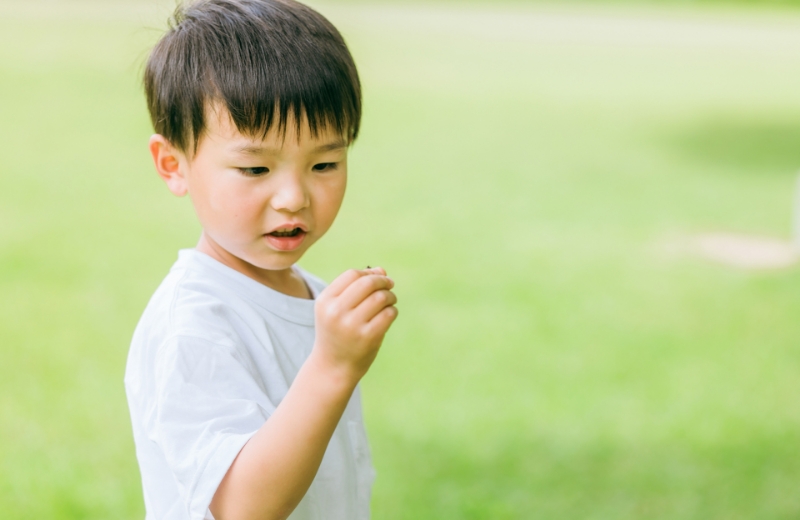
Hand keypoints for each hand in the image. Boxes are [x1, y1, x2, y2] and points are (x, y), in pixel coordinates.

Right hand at [313, 267, 397, 381]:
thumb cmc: (338, 332)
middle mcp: (336, 312)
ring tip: (389, 302)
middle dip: (383, 281)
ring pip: (380, 297)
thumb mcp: (337, 308)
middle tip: (390, 285)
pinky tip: (388, 315)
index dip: (369, 273)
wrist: (333, 367)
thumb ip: (356, 288)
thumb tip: (382, 270)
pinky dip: (393, 311)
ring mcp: (351, 325)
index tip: (379, 277)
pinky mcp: (368, 337)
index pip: (352, 275)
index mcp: (325, 301)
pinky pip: (389, 313)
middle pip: (367, 283)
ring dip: (390, 296)